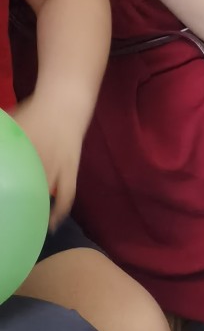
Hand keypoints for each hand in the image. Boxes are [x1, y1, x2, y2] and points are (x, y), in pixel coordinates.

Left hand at [13, 94, 84, 228]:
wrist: (66, 101)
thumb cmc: (36, 110)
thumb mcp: (10, 123)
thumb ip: (1, 137)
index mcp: (20, 151)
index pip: (9, 172)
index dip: (4, 190)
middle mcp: (38, 162)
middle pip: (22, 191)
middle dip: (11, 207)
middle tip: (6, 219)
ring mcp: (56, 167)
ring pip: (42, 197)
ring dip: (32, 214)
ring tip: (22, 229)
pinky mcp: (70, 170)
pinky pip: (67, 195)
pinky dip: (60, 212)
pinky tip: (51, 225)